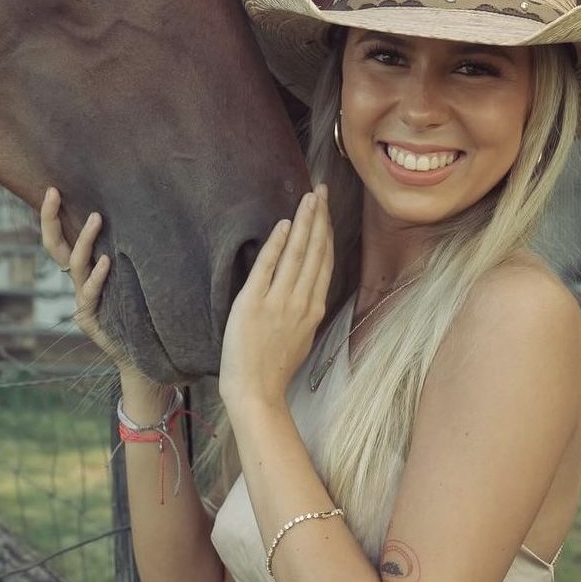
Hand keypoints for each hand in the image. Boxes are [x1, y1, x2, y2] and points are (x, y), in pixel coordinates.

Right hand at [40, 187, 128, 368]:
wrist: (140, 353)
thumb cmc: (139, 310)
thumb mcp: (130, 278)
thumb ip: (125, 255)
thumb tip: (137, 217)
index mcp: (82, 271)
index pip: (59, 239)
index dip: (51, 215)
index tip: (53, 189)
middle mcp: (77, 282)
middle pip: (55, 247)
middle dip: (51, 219)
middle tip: (55, 193)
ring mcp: (81, 300)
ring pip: (76, 265)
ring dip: (86, 239)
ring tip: (96, 218)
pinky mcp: (89, 318)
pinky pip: (91, 293)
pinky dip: (99, 276)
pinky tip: (106, 262)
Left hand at [219, 184, 333, 412]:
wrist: (256, 390)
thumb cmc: (274, 369)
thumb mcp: (301, 337)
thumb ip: (305, 310)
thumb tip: (306, 288)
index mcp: (313, 309)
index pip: (323, 263)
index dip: (326, 234)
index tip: (327, 212)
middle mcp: (301, 301)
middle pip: (315, 252)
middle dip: (319, 218)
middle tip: (321, 191)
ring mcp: (279, 302)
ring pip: (298, 254)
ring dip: (304, 223)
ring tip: (309, 198)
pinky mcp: (254, 303)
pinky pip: (268, 268)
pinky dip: (278, 245)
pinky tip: (284, 225)